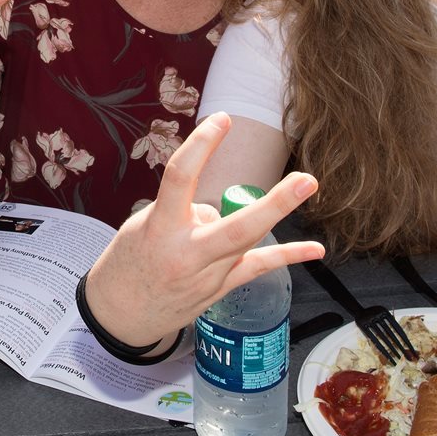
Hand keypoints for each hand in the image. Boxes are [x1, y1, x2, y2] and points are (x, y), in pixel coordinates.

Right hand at [84, 113, 325, 346]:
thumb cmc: (129, 260)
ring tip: (305, 184)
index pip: (180, 179)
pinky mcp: (219, 290)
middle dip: (275, 205)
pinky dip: (288, 255)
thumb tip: (219, 210)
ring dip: (274, 211)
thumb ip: (183, 212)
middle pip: (237, 229)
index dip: (201, 146)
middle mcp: (187, 254)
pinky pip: (258, 268)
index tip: (221, 120)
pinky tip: (316, 249)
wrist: (121, 315)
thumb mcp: (142, 226)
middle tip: (304, 180)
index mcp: (159, 228)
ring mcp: (207, 276)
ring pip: (248, 241)